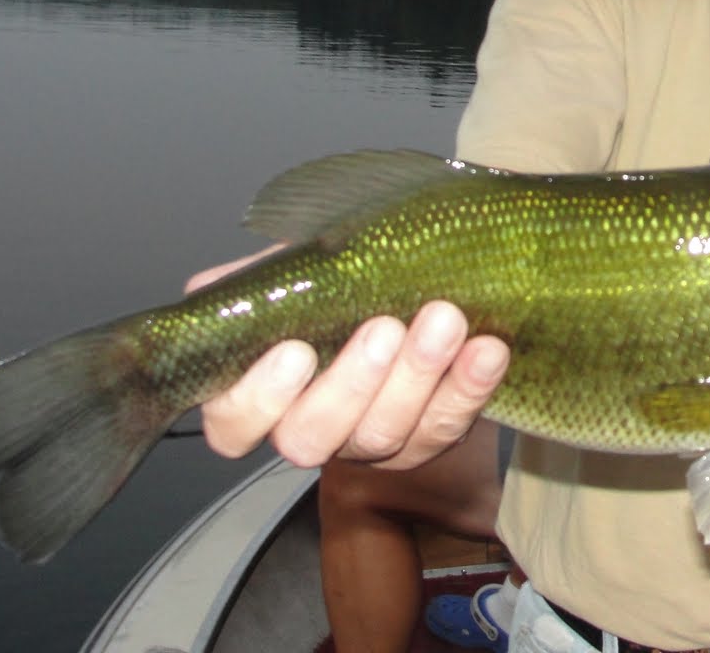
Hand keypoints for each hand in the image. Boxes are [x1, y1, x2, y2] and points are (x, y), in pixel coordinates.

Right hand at [184, 251, 509, 470]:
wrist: (427, 283)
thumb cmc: (351, 281)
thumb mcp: (304, 269)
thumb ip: (268, 278)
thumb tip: (222, 284)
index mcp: (264, 392)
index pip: (234, 423)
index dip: (259, 399)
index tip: (295, 350)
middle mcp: (312, 426)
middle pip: (311, 438)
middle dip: (352, 383)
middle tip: (385, 328)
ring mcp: (372, 440)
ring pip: (384, 435)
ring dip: (418, 376)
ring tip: (445, 320)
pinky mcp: (429, 439)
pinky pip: (448, 425)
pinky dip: (470, 386)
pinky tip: (487, 349)